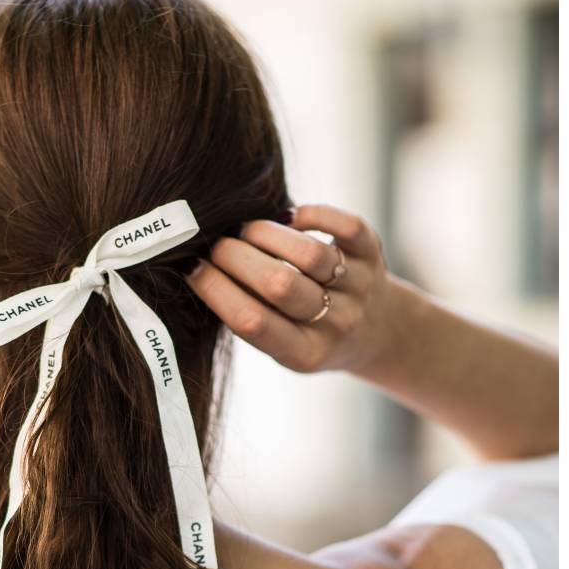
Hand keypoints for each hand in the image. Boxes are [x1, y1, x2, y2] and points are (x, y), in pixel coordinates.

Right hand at [187, 203, 390, 374]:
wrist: (377, 331)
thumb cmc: (307, 330)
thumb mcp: (282, 342)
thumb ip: (248, 311)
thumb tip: (193, 263)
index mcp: (305, 354)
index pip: (253, 322)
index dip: (215, 290)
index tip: (191, 267)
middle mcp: (337, 323)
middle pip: (280, 285)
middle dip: (236, 257)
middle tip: (215, 244)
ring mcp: (359, 289)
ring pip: (310, 255)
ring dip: (266, 234)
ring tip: (247, 231)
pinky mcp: (373, 256)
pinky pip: (346, 226)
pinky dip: (313, 214)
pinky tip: (289, 216)